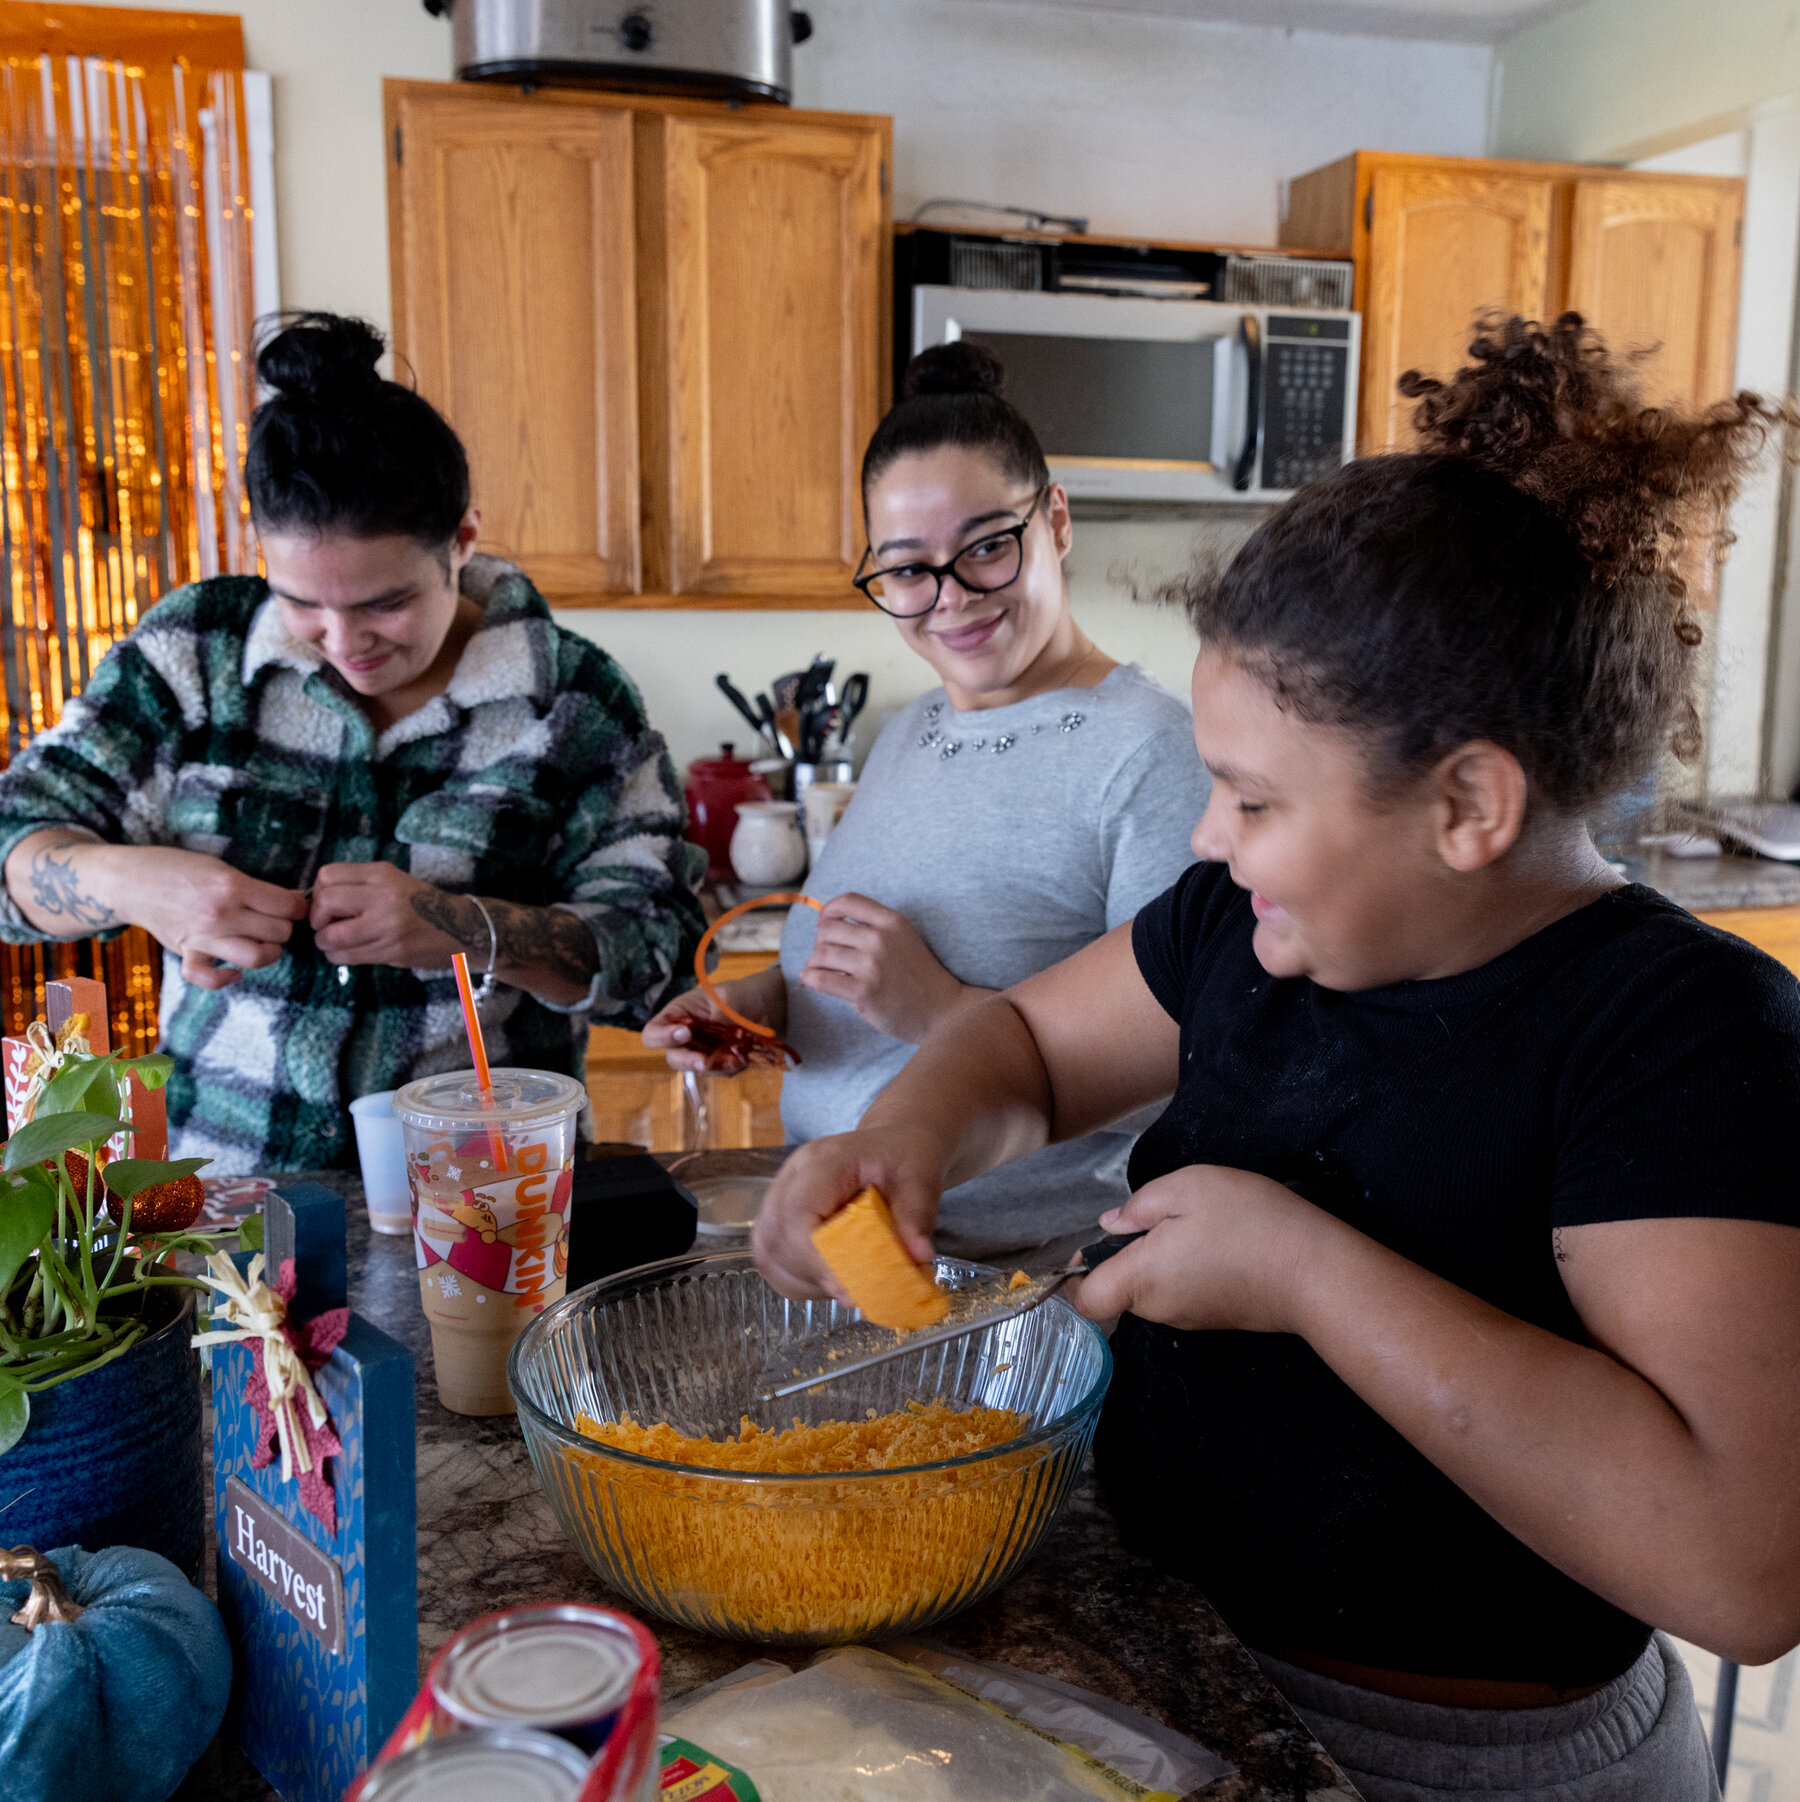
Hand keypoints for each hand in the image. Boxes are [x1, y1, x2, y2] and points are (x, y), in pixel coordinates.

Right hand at [80, 843, 306, 991]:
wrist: (131, 881)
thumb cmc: (180, 869)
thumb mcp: (221, 867)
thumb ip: (253, 887)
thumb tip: (294, 901)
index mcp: (232, 885)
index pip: (289, 906)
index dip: (298, 906)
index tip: (292, 906)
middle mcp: (220, 914)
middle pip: (279, 932)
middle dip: (283, 927)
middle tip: (274, 921)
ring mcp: (203, 937)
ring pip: (257, 957)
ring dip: (268, 952)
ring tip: (262, 942)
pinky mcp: (187, 954)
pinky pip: (211, 979)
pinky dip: (227, 979)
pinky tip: (234, 970)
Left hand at [310, 862, 463, 968]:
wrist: (460, 926)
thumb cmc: (422, 903)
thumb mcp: (393, 881)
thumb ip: (360, 886)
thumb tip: (317, 901)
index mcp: (382, 873)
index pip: (328, 875)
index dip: (317, 891)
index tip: (325, 903)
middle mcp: (384, 895)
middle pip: (325, 901)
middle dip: (316, 918)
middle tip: (325, 925)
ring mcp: (388, 924)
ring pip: (332, 934)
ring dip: (324, 941)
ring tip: (332, 942)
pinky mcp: (392, 949)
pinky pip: (347, 955)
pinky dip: (336, 956)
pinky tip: (344, 953)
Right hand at [643, 974, 778, 1074]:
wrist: (767, 1007)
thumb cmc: (740, 995)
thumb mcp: (727, 996)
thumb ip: (716, 1010)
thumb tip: (711, 1024)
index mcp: (678, 1015)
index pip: (654, 1033)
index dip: (662, 1037)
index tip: (685, 1033)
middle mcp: (685, 1037)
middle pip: (673, 1058)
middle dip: (689, 1061)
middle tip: (705, 1061)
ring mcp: (702, 1052)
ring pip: (698, 1069)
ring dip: (716, 1066)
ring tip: (736, 1056)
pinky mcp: (720, 1063)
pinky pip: (720, 1073)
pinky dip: (731, 1068)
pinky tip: (744, 1056)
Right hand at [752, 1126, 948, 1300]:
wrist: (892, 1145)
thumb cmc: (904, 1156)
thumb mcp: (921, 1179)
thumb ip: (916, 1217)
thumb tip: (918, 1256)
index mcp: (824, 1161)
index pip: (797, 1215)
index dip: (816, 1259)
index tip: (850, 1288)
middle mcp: (792, 1176)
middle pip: (775, 1239)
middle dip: (812, 1275)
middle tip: (854, 1290)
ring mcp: (780, 1195)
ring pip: (767, 1253)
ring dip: (803, 1280)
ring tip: (844, 1282)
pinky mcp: (778, 1216)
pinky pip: (772, 1259)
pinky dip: (798, 1279)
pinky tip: (830, 1277)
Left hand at [798, 893, 973, 1042]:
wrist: (942, 1010)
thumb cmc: (919, 975)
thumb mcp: (904, 938)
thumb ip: (875, 927)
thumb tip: (829, 922)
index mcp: (892, 922)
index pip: (848, 902)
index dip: (828, 910)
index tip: (824, 923)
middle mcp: (880, 939)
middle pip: (828, 929)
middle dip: (821, 941)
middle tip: (827, 955)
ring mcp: (871, 966)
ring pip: (821, 954)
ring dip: (815, 962)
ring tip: (822, 969)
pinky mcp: (863, 992)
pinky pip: (820, 978)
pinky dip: (810, 977)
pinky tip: (812, 979)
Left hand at [1074, 1165, 1333, 1333]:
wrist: (1316, 1271)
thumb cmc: (1247, 1222)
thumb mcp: (1188, 1188)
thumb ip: (1140, 1206)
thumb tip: (1110, 1224)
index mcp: (1141, 1279)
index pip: (1085, 1300)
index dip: (1078, 1274)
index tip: (1098, 1243)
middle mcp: (1159, 1310)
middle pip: (1121, 1290)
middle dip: (1131, 1255)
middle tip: (1168, 1217)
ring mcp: (1191, 1319)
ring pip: (1155, 1290)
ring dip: (1164, 1260)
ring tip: (1202, 1226)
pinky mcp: (1218, 1319)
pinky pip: (1185, 1294)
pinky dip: (1191, 1271)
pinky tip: (1223, 1245)